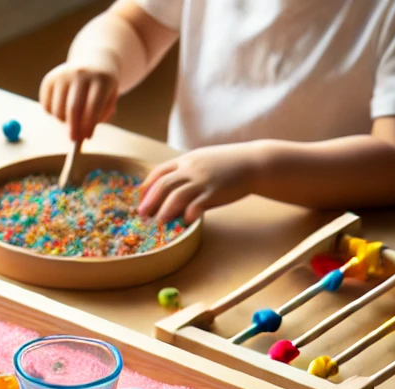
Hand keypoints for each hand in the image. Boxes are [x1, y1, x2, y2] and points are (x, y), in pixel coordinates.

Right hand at [39, 62, 118, 144]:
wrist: (93, 62)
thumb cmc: (102, 88)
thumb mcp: (109, 98)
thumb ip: (100, 117)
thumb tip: (83, 136)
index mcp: (101, 79)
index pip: (92, 106)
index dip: (88, 125)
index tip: (86, 138)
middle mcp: (81, 73)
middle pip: (73, 108)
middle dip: (74, 128)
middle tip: (74, 140)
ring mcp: (63, 74)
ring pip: (58, 110)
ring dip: (63, 122)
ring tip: (72, 118)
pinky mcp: (49, 79)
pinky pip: (46, 107)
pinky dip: (53, 114)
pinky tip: (62, 107)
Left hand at [139, 144, 260, 222]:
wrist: (253, 162)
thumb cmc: (227, 164)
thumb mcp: (202, 160)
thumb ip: (185, 171)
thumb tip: (168, 187)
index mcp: (187, 160)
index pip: (160, 171)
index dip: (147, 186)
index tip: (140, 198)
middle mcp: (192, 169)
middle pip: (164, 185)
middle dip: (150, 201)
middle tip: (142, 214)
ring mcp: (203, 180)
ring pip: (177, 196)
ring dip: (164, 210)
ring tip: (158, 222)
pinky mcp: (215, 192)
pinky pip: (197, 205)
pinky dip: (188, 214)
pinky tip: (185, 221)